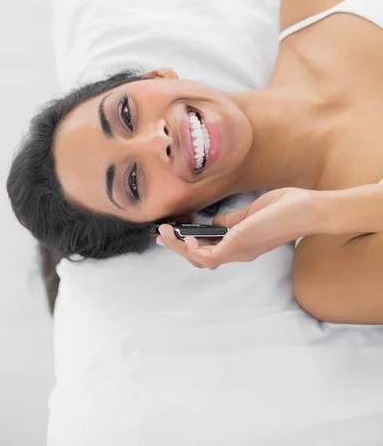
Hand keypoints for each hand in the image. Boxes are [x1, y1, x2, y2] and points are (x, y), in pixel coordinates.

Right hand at [157, 187, 324, 268]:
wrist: (308, 210)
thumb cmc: (288, 208)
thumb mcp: (252, 213)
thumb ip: (232, 220)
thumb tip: (214, 223)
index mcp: (242, 243)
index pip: (210, 249)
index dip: (188, 244)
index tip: (172, 233)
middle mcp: (239, 252)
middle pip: (200, 258)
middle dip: (177, 248)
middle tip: (160, 235)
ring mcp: (239, 251)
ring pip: (200, 259)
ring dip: (179, 248)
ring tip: (166, 233)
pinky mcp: (239, 245)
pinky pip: (209, 256)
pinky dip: (193, 249)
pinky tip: (184, 236)